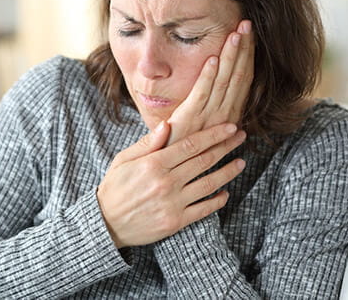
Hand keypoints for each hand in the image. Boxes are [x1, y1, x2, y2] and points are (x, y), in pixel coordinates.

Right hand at [97, 121, 246, 248]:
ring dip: (228, 172)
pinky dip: (217, 200)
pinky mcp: (176, 222)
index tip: (229, 127)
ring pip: (208, 184)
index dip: (213, 135)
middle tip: (241, 137)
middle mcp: (166, 182)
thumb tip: (167, 124)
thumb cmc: (115, 187)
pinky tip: (225, 193)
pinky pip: (203, 209)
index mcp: (153, 164)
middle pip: (204, 161)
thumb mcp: (124, 160)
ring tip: (241, 163)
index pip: (191, 145)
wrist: (106, 223)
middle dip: (226, 147)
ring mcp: (173, 203)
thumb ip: (147, 143)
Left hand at [167, 20, 253, 144]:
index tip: (250, 34)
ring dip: (230, 57)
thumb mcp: (204, 127)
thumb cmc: (182, 146)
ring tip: (236, 34)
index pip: (242, 80)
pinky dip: (208, 75)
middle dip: (243, 49)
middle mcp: (223, 115)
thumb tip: (234, 114)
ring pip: (223, 81)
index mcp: (229, 115)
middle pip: (237, 76)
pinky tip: (213, 58)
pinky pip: (201, 94)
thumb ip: (215, 113)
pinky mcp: (189, 119)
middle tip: (247, 23)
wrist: (166, 169)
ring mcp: (207, 118)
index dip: (247, 56)